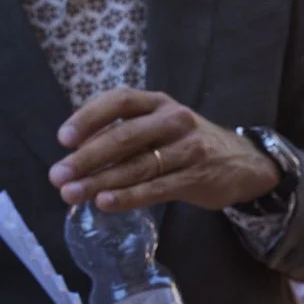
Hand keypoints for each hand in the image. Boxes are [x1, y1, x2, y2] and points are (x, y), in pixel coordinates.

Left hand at [50, 89, 281, 212]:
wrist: (244, 163)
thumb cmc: (190, 144)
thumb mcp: (162, 127)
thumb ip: (127, 134)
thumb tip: (78, 156)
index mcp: (159, 103)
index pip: (119, 100)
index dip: (89, 117)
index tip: (63, 139)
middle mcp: (174, 120)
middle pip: (124, 137)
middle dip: (87, 158)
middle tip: (58, 176)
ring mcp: (188, 148)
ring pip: (137, 166)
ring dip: (100, 181)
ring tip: (72, 194)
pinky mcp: (197, 176)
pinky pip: (156, 188)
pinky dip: (128, 197)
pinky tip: (105, 203)